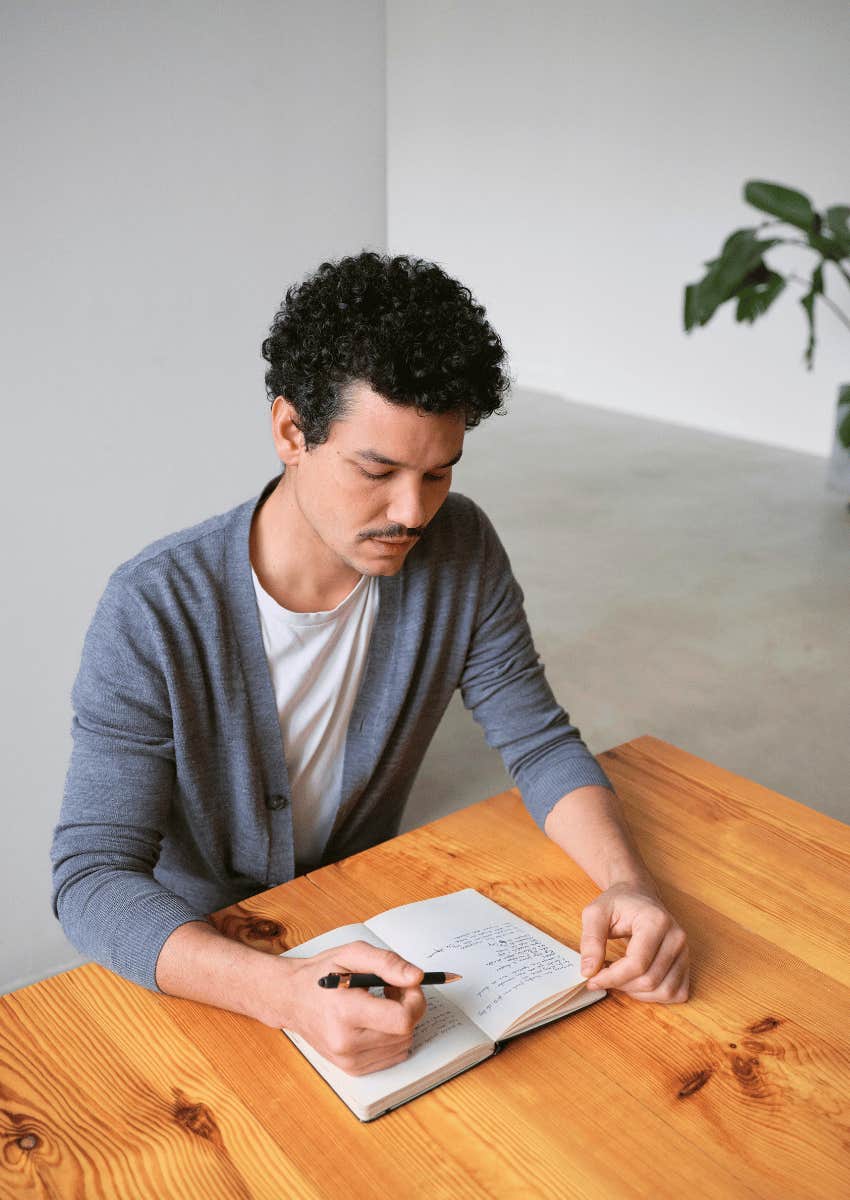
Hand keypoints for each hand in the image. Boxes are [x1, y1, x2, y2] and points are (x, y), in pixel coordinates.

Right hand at [267, 941, 426, 1074]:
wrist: (291, 999)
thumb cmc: (320, 975)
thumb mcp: (352, 954)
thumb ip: (387, 963)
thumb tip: (416, 977)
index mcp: (346, 1012)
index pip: (402, 1020)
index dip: (414, 1000)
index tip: (408, 986)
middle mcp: (347, 1043)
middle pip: (406, 1032)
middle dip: (407, 1006)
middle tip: (390, 988)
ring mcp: (349, 1060)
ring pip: (402, 1045)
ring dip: (400, 1023)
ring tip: (380, 1003)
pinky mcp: (353, 1069)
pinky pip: (392, 1056)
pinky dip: (391, 1038)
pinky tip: (376, 1021)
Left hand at [579, 883, 688, 1003]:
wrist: (638, 894)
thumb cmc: (618, 903)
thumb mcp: (595, 913)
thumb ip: (591, 940)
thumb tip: (589, 971)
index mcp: (656, 921)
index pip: (637, 964)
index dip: (612, 978)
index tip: (592, 979)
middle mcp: (676, 937)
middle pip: (650, 980)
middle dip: (621, 985)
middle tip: (603, 976)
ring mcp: (684, 951)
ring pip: (664, 991)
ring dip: (637, 993)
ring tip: (620, 978)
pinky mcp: (686, 963)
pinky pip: (675, 993)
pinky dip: (654, 996)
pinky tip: (637, 982)